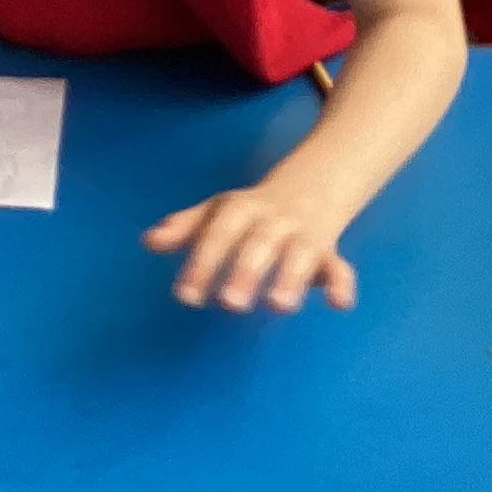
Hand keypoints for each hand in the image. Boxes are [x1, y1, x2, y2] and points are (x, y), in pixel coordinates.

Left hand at [143, 184, 357, 312]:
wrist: (313, 185)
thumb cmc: (253, 211)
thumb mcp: (217, 211)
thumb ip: (185, 228)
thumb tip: (149, 241)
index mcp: (242, 209)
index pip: (219, 234)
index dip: (202, 264)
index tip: (187, 296)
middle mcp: (274, 221)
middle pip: (259, 244)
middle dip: (246, 272)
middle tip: (230, 304)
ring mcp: (304, 235)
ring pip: (300, 254)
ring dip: (291, 278)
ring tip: (279, 306)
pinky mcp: (329, 253)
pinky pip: (339, 267)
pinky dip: (342, 285)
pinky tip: (340, 304)